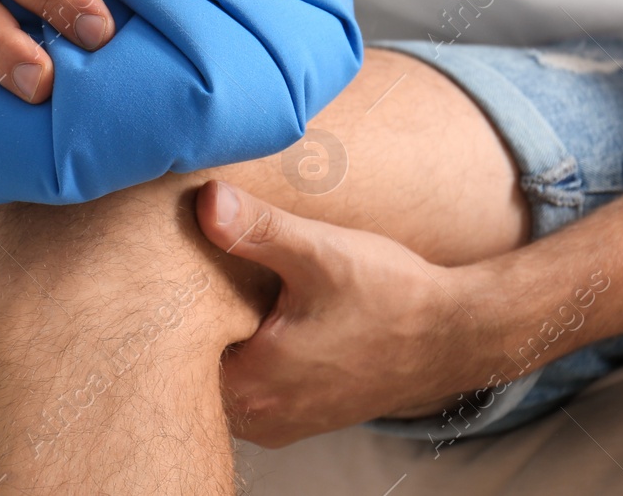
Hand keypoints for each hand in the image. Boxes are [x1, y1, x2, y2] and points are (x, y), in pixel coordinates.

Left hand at [195, 181, 499, 446]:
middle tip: (194, 276)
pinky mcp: (301, 415)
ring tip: (229, 294)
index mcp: (253, 384)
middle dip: (192, 327)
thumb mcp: (319, 253)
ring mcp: (281, 422)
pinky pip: (252, 390)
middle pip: (193, 372)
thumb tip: (208, 201)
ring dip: (222, 343)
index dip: (169, 312)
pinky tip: (262, 320)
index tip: (172, 275)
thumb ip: (258, 229)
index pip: (173, 357)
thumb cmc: (389, 296)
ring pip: (222, 383)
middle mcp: (261, 417)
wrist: (453, 332)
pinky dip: (248, 358)